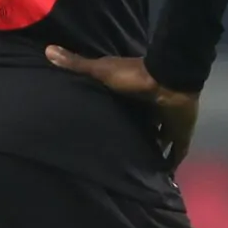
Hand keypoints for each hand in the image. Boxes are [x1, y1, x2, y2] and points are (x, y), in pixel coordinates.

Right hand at [46, 47, 201, 169]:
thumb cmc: (134, 77)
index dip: (118, 119)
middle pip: (142, 127)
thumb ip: (77, 64)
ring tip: (139, 172)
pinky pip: (176, 151)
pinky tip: (164, 177)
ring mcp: (167, 122)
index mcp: (134, 96)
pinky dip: (172, 163)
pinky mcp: (179, 134)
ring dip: (153, 152)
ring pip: (160, 140)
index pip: (126, 111)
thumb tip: (47, 49)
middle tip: (120, 158)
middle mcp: (150, 110)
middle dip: (136, 139)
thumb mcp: (101, 70)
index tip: (105, 132)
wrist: (168, 80)